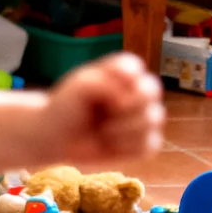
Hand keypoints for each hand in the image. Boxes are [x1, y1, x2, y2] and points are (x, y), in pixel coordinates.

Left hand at [45, 52, 164, 164]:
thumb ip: (103, 82)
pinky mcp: (144, 143)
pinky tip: (110, 144)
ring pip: (154, 118)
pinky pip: (150, 144)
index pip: (133, 65)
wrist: (57, 140)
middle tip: (109, 111)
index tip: (103, 87)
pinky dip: (128, 147)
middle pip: (152, 88)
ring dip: (125, 127)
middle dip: (130, 102)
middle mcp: (134, 93)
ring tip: (103, 130)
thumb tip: (125, 98)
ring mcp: (142, 118)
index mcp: (117, 74)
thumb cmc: (66, 108)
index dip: (124, 77)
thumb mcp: (78, 87)